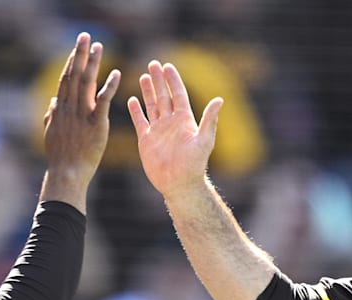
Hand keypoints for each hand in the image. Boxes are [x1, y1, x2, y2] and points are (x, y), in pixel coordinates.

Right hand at [40, 32, 120, 207]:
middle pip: (74, 75)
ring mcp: (81, 115)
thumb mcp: (50, 133)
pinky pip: (103, 101)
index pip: (66, 80)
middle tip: (85, 36)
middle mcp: (69, 107)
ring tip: (99, 46)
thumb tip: (53, 102)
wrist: (67, 173)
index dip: (71, 62)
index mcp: (60, 109)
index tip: (76, 48)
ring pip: (87, 83)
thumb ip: (51, 116)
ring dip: (93, 63)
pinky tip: (117, 73)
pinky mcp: (96, 124)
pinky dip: (110, 86)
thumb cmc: (60, 157)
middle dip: (80, 54)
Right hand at [128, 60, 222, 200]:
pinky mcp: (146, 140)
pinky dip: (136, 111)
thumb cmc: (194, 164)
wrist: (179, 184)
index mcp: (184, 119)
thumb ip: (209, 119)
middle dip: (159, 80)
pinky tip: (132, 100)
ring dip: (148, 91)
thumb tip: (219, 99)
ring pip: (151, 105)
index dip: (173, 80)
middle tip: (153, 63)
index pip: (178, 94)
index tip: (168, 66)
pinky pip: (140, 121)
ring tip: (144, 76)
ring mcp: (158, 130)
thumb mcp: (204, 140)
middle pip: (163, 96)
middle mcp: (171, 122)